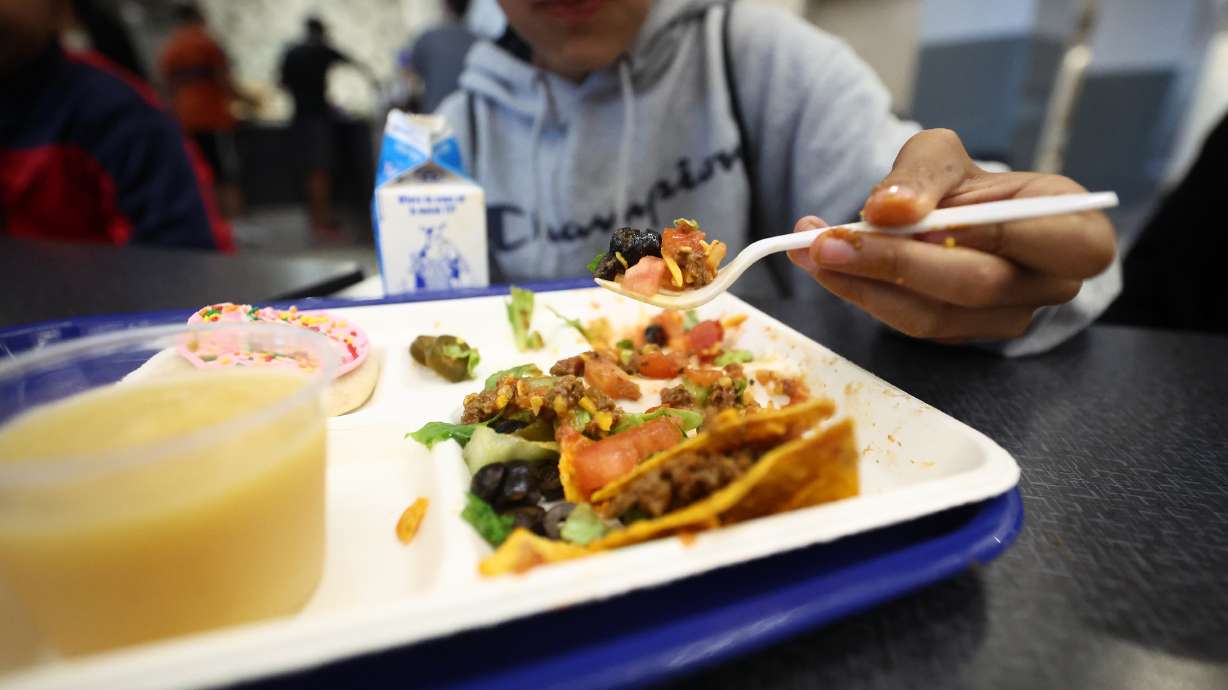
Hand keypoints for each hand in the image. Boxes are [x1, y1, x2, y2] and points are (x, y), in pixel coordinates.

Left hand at [788, 129, 1115, 341]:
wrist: (951, 220)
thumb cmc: (962, 185)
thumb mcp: (942, 156)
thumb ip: (920, 175)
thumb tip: (889, 212)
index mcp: (1076, 230)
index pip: (1049, 240)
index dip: (984, 231)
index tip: (914, 219)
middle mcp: (1053, 284)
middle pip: (978, 285)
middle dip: (896, 262)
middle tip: (829, 242)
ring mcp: (1008, 319)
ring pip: (934, 316)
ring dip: (862, 285)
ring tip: (810, 248)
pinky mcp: (962, 338)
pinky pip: (909, 325)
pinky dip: (860, 295)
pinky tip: (823, 264)